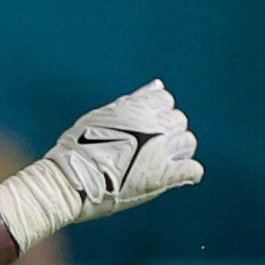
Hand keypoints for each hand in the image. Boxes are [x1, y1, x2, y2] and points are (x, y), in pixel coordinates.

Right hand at [0, 81, 201, 254]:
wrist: (72, 180)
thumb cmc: (78, 148)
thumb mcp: (102, 116)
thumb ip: (133, 101)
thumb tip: (157, 84)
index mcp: (137, 108)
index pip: (165, 99)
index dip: (158, 112)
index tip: (146, 126)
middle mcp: (153, 125)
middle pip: (179, 121)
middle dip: (169, 132)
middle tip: (151, 149)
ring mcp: (161, 150)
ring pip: (188, 143)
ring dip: (179, 152)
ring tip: (160, 164)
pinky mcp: (164, 176)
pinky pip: (193, 170)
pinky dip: (189, 174)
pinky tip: (176, 178)